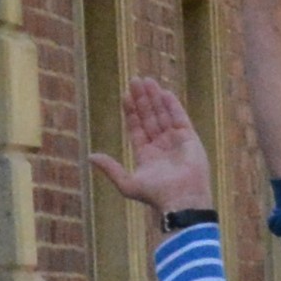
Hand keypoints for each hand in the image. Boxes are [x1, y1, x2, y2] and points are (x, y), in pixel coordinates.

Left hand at [92, 70, 217, 222]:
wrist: (182, 200)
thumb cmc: (155, 195)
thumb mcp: (127, 183)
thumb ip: (110, 168)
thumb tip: (90, 156)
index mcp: (147, 155)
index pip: (137, 127)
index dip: (131, 111)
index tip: (125, 95)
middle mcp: (162, 146)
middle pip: (150, 117)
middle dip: (142, 99)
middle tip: (135, 80)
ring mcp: (176, 141)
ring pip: (163, 114)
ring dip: (155, 98)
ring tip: (147, 80)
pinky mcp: (190, 139)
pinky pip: (180, 118)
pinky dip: (173, 105)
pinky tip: (164, 92)